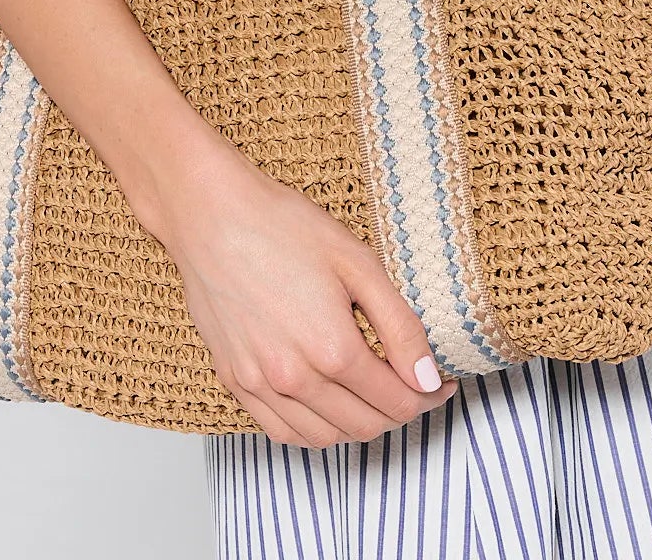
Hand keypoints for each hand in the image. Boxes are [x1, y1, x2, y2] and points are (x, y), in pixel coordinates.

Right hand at [154, 134, 458, 445]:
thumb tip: (426, 377)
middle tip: (415, 387)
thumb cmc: (282, 226)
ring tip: (375, 395)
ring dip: (360, 425)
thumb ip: (399, 325)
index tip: (441, 382)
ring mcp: (259, 384)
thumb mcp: (357, 262)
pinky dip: (314, 430)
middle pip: (365, 425)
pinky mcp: (234, 381)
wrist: (211, 215)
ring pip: (325, 437)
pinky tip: (328, 405)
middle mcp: (294, 379)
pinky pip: (282, 432)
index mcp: (332, 348)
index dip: (428, 396)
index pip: (397, 400)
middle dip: (401, 412)